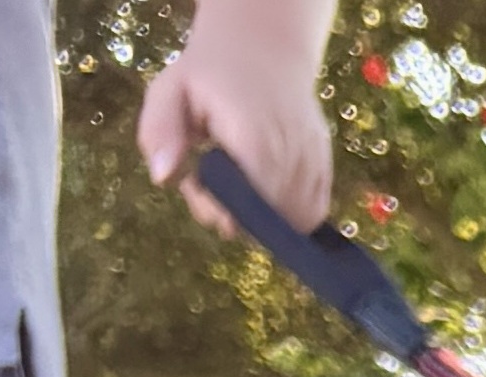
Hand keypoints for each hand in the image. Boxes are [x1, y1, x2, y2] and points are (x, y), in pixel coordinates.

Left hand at [140, 0, 338, 235]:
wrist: (265, 45)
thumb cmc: (211, 72)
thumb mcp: (170, 89)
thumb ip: (160, 132)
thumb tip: (163, 177)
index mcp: (252, 139)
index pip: (243, 209)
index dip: (215, 211)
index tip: (194, 185)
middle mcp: (291, 156)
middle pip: (267, 222)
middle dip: (235, 215)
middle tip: (212, 181)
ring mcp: (313, 162)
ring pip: (291, 222)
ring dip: (262, 217)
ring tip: (239, 181)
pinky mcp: (325, 167)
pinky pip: (311, 213)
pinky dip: (287, 213)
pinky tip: (265, 189)